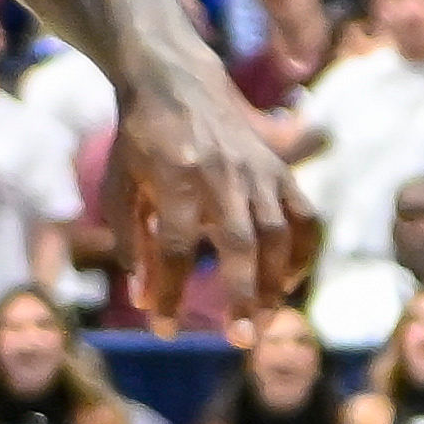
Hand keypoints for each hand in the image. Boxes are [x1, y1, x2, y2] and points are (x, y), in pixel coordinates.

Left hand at [116, 65, 311, 340]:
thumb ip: (131, 244)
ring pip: (277, 234)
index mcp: (175, 180)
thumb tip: (145, 299)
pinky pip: (304, 215)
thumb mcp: (120, 189)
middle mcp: (221, 176)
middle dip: (242, 297)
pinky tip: (289, 282)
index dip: (171, 293)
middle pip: (240, 245)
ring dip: (274, 283)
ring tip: (261, 319)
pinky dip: (303, 252)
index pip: (178, 248)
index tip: (163, 329)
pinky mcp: (278, 169)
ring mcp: (256, 171)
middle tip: (241, 341)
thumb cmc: (140, 142)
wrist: (175, 82)